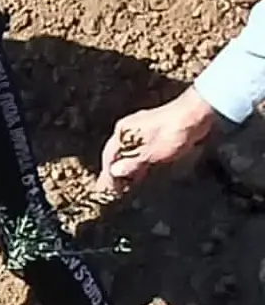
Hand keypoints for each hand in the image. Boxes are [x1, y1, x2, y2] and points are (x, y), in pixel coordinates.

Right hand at [97, 88, 215, 194]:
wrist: (196, 114)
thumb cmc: (173, 132)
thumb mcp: (152, 153)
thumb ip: (132, 164)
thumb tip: (114, 171)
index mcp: (123, 131)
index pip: (109, 155)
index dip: (108, 173)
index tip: (108, 189)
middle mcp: (128, 128)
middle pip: (117, 152)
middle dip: (118, 170)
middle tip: (118, 189)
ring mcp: (141, 127)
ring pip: (129, 150)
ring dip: (129, 166)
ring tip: (130, 183)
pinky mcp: (155, 130)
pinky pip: (141, 148)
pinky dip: (139, 160)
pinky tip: (145, 169)